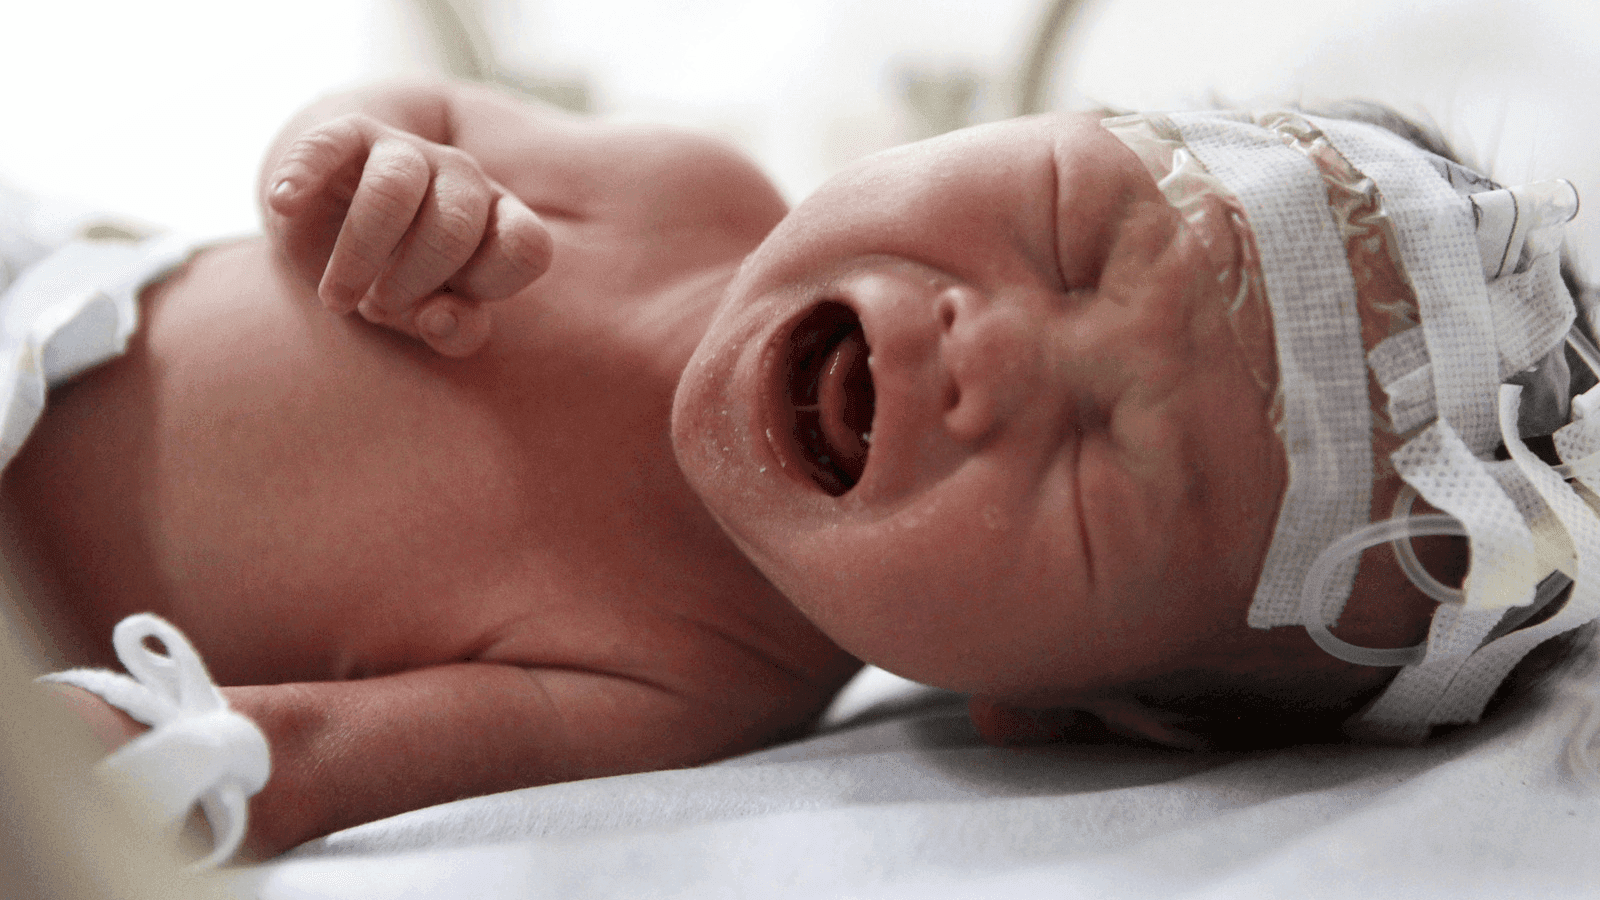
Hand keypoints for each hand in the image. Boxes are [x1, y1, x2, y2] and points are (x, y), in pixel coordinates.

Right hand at [263, 113, 552, 356]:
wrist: (341, 225)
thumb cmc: (400, 281)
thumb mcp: (430, 315)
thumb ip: (454, 330)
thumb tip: (438, 318)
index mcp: (498, 220)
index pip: (526, 246)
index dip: (488, 286)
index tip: (439, 311)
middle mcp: (464, 178)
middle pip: (456, 225)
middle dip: (413, 281)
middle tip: (375, 309)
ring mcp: (407, 151)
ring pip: (394, 191)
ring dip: (360, 255)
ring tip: (336, 298)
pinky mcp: (347, 135)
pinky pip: (327, 145)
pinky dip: (304, 173)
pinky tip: (284, 202)